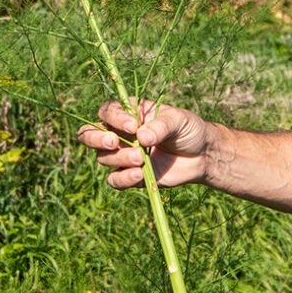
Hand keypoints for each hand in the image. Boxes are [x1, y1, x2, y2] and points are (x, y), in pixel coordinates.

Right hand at [77, 99, 210, 189]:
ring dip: (120, 158)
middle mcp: (120, 133)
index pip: (107, 112)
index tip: (132, 126)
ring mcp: (123, 155)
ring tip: (142, 159)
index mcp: (128, 113)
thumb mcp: (178, 120)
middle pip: (89, 135)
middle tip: (113, 142)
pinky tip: (139, 175)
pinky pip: (114, 180)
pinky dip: (123, 178)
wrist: (202, 155)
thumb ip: (160, 126)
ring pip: (103, 157)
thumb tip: (141, 137)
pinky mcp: (130, 176)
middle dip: (97, 139)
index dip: (113, 118)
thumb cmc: (188, 129)